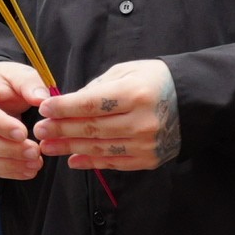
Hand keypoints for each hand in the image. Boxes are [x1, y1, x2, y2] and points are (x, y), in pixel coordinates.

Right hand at [0, 61, 49, 180]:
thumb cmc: (3, 82)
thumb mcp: (18, 74)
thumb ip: (31, 84)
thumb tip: (42, 100)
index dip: (0, 125)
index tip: (24, 133)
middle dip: (9, 149)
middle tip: (35, 151)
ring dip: (11, 164)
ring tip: (36, 163)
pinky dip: (8, 171)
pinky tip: (27, 170)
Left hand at [36, 57, 181, 172]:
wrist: (194, 102)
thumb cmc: (156, 81)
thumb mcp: (127, 71)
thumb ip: (98, 87)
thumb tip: (70, 104)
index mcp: (134, 93)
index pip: (91, 103)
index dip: (64, 108)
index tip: (44, 109)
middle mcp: (141, 121)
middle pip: (91, 128)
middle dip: (61, 130)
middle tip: (40, 130)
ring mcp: (145, 143)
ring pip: (99, 149)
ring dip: (70, 148)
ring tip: (49, 146)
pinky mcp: (148, 159)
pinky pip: (114, 163)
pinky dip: (91, 162)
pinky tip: (73, 160)